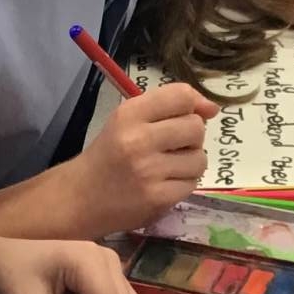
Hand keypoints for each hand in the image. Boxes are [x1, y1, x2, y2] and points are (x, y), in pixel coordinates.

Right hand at [69, 82, 215, 233]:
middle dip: (191, 137)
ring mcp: (149, 171)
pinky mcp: (158, 198)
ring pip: (199, 158)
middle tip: (172, 146)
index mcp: (129, 114)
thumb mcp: (128, 121)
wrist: (80, 198)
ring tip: (167, 167)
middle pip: (195, 127)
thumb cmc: (108, 155)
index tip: (187, 115)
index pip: (181, 96)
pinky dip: (182, 183)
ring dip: (189, 162)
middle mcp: (138, 139)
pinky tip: (163, 184)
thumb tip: (213, 108)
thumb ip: (167, 108)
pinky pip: (192, 183)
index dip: (193, 104)